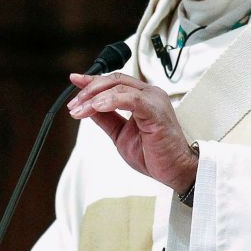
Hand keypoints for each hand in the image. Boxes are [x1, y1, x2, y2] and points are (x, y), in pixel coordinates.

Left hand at [67, 72, 197, 193]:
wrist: (175, 171)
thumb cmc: (155, 154)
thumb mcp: (120, 134)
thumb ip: (106, 118)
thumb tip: (88, 107)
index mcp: (142, 97)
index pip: (114, 81)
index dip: (92, 80)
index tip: (75, 80)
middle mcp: (149, 94)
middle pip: (114, 80)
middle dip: (89, 90)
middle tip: (74, 104)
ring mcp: (154, 99)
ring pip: (119, 87)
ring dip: (95, 97)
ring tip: (80, 109)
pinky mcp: (156, 110)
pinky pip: (131, 99)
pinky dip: (111, 100)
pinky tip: (96, 107)